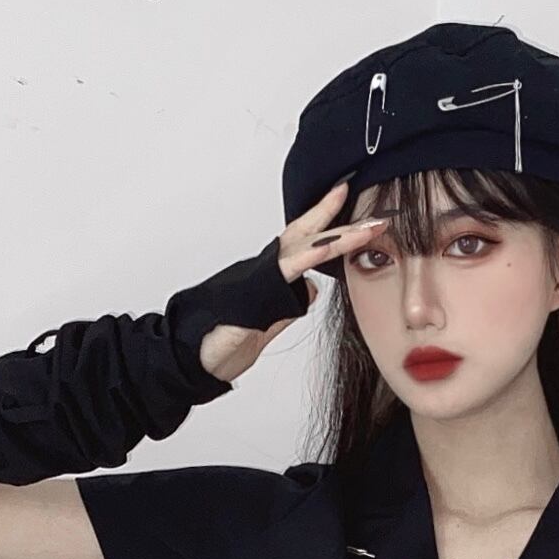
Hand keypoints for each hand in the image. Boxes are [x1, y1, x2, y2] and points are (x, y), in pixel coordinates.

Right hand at [196, 179, 390, 383]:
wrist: (189, 360)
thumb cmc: (220, 345)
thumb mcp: (266, 326)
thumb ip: (290, 306)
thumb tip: (313, 290)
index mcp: (269, 279)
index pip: (302, 243)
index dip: (325, 221)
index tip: (345, 198)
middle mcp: (264, 272)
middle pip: (304, 235)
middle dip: (335, 217)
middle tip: (365, 198)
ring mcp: (258, 282)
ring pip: (303, 250)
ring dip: (337, 238)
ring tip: (369, 228)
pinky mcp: (253, 297)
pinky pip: (286, 273)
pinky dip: (308, 258)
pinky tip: (333, 247)